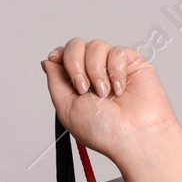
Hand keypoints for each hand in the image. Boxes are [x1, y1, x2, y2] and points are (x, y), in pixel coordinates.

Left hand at [42, 37, 181, 162]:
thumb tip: (48, 61)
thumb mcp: (66, 109)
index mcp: (76, 84)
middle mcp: (93, 73)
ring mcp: (112, 67)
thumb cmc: (104, 131)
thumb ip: (55, 82)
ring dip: (96, 70)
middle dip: (74, 63)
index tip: (56, 61)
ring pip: (96, 45)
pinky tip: (119, 89)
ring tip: (104, 93)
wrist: (134, 136)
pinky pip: (117, 51)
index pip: (63, 56)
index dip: (59, 55)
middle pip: (76, 45)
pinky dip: (115, 71)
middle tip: (82, 87)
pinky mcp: (132, 63)